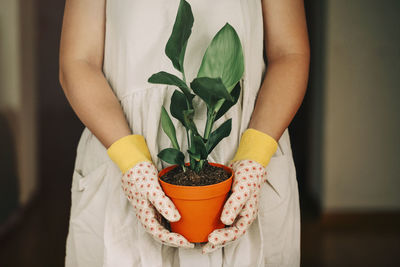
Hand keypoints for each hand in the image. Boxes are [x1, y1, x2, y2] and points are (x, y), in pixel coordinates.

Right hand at [107, 134, 193, 248]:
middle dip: (175, 240)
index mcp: (144, 214)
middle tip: (190, 242)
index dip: (173, 241)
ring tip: (187, 235)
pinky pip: (162, 218)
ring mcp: (149, 210)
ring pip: (162, 227)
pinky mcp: (152, 204)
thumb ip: (163, 204)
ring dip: (173, 233)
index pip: (160, 234)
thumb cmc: (140, 174)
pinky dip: (171, 223)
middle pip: (161, 234)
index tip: (187, 242)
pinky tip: (181, 221)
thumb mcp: (152, 188)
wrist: (132, 162)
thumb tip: (176, 219)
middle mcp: (147, 214)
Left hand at [201, 159, 265, 253]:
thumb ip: (235, 204)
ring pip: (223, 228)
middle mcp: (239, 215)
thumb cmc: (248, 175)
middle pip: (229, 234)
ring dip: (214, 236)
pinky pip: (218, 217)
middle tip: (205, 247)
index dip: (224, 238)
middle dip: (218, 242)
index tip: (212, 239)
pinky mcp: (225, 205)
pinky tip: (201, 225)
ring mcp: (232, 211)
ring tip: (202, 243)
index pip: (237, 232)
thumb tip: (226, 221)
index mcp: (247, 215)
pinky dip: (211, 223)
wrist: (246, 163)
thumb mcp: (242, 189)